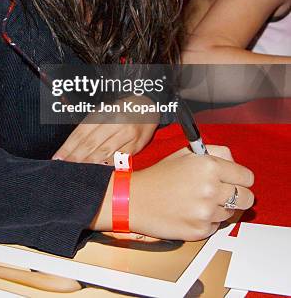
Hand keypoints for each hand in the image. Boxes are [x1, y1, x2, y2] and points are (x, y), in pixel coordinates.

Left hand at [51, 95, 158, 163]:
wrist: (147, 107)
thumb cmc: (120, 111)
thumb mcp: (103, 112)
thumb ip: (89, 128)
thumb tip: (72, 147)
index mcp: (103, 112)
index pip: (81, 132)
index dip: (69, 146)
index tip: (58, 158)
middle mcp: (115, 122)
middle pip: (91, 143)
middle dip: (75, 157)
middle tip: (64, 167)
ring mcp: (127, 134)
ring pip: (104, 152)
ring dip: (89, 163)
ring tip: (77, 171)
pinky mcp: (136, 145)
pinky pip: (118, 158)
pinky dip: (107, 165)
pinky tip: (98, 171)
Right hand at [129, 145, 254, 240]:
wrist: (135, 200)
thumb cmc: (159, 175)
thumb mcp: (186, 153)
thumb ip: (215, 152)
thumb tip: (234, 162)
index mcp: (208, 166)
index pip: (247, 177)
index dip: (241, 178)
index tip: (235, 180)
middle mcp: (211, 189)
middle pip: (247, 198)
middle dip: (239, 195)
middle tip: (224, 192)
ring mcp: (206, 212)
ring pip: (233, 213)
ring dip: (221, 208)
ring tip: (200, 200)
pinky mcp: (201, 231)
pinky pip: (217, 226)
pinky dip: (208, 221)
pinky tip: (192, 211)